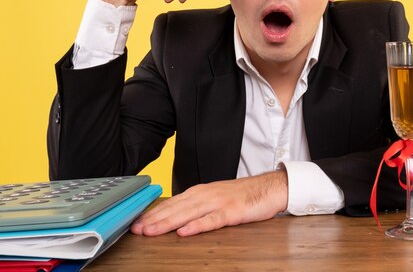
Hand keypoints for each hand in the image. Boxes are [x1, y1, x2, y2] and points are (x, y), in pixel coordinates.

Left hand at [130, 170, 288, 236]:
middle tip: (137, 229)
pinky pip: (212, 220)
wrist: (269, 188)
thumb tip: (175, 217)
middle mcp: (207, 195)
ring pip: (189, 213)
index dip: (154, 213)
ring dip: (168, 222)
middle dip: (155, 219)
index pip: (172, 203)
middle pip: (176, 208)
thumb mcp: (215, 197)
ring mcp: (219, 203)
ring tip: (152, 231)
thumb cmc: (242, 195)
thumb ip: (197, 205)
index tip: (137, 222)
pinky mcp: (232, 212)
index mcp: (201, 192)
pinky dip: (197, 225)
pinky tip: (185, 232)